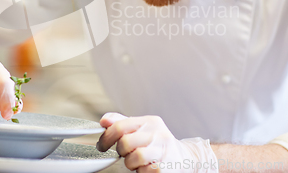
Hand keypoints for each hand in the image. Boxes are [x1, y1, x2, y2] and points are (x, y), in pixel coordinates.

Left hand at [97, 113, 217, 172]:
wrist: (185, 159)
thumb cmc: (158, 144)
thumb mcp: (142, 129)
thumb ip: (122, 123)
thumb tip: (104, 120)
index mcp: (151, 122)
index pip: (120, 126)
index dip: (106, 137)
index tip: (102, 145)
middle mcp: (158, 134)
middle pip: (125, 142)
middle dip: (121, 151)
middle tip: (125, 154)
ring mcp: (164, 151)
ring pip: (134, 157)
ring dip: (130, 163)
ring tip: (137, 162)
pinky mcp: (166, 168)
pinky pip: (144, 171)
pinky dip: (141, 171)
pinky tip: (147, 167)